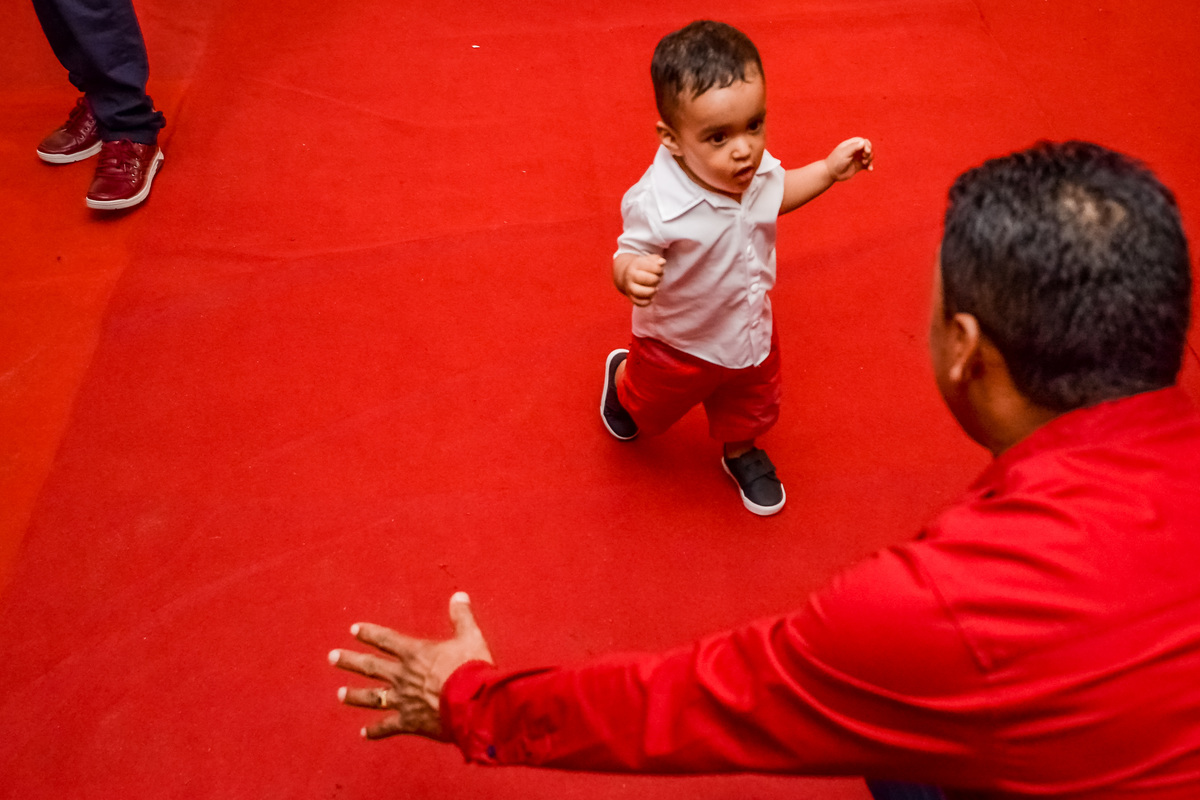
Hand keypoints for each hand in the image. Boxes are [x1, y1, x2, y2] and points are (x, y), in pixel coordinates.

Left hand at [329, 591, 493, 740]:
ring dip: (355, 695)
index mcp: (415, 653)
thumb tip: (459, 595)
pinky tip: (363, 733)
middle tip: (332, 657)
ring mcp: (403, 700)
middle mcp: (403, 676)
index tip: (354, 630)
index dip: (369, 634)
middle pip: (371, 666)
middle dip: (350, 661)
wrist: (473, 704)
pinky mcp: (410, 722)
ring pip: (373, 697)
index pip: (386, 640)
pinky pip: (388, 727)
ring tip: (340, 694)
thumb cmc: (471, 669)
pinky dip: (375, 731)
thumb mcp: (470, 637)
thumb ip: (462, 617)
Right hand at [615, 253, 665, 306]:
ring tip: (655, 289)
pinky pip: (639, 303)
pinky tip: (651, 297)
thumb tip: (662, 262)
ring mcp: (629, 287)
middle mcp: (630, 276)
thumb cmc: (643, 267)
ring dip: (651, 292)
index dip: (659, 269)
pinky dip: (647, 302)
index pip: (650, 266)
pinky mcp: (631, 297)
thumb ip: (657, 260)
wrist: (627, 276)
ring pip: (639, 292)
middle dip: (655, 280)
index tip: (660, 270)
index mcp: (636, 264)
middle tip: (657, 279)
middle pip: (644, 279)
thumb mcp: (649, 260)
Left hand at [825, 137, 873, 181]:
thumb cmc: (836, 162)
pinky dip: (870, 166)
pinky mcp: (859, 166)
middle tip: (864, 158)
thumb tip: (864, 141)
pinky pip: (867, 165)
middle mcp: (855, 150)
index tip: (866, 152)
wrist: (830, 174)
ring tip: (864, 163)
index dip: (867, 145)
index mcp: (851, 145)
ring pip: (869, 156)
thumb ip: (854, 147)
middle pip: (868, 148)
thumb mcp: (844, 153)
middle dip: (869, 152)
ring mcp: (857, 158)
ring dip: (870, 159)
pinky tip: (870, 170)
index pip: (863, 141)